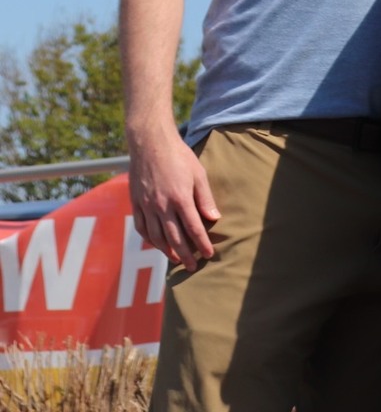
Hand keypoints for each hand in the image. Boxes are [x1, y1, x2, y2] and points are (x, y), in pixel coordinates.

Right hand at [127, 129, 219, 270]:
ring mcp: (146, 205)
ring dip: (167, 250)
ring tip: (177, 259)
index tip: (209, 254)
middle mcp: (161, 205)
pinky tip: (157, 244)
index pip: (193, 228)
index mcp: (180, 198)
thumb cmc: (180, 157)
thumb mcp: (199, 174)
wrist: (151, 144)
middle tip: (193, 267)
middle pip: (174, 237)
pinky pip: (142, 227)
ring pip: (156, 236)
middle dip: (185, 254)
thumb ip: (205, 198)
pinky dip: (150, 239)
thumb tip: (213, 218)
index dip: (202, 244)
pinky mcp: (136, 202)